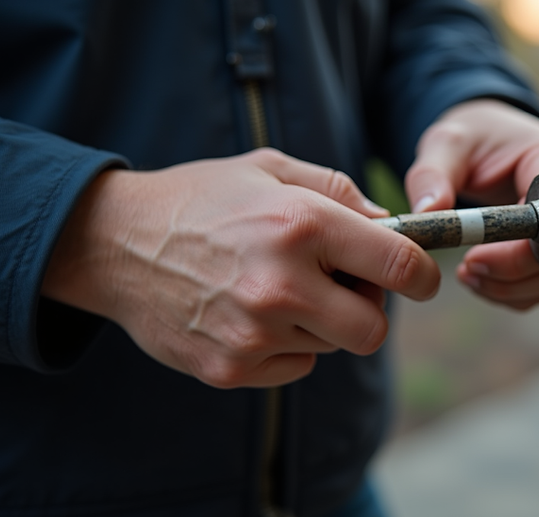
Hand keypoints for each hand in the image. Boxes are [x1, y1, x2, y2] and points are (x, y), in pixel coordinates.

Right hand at [42, 148, 439, 387]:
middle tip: (344, 285)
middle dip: (370, 308)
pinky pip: (297, 367)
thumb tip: (393, 227)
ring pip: (333, 347)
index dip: (423, 276)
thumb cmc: (204, 199)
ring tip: (280, 287)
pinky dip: (289, 346)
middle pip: (373, 327)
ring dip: (323, 323)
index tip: (421, 279)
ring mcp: (254, 334)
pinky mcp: (232, 369)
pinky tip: (254, 312)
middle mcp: (282, 284)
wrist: (115, 244)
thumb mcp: (273, 168)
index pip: (400, 266)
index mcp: (301, 224)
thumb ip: (341, 192)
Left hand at [404, 99, 538, 309]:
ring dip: (511, 288)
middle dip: (513, 277)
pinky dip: (515, 291)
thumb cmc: (473, 135)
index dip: (516, 252)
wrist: (485, 138)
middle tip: (468, 271)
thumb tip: (428, 211)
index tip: (472, 258)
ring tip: (469, 274)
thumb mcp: (447, 143)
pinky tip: (482, 278)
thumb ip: (432, 174)